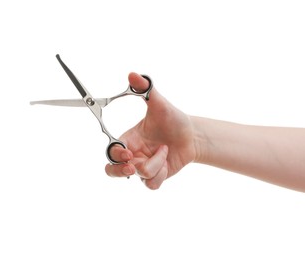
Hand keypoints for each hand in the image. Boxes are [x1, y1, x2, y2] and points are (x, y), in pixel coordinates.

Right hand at [105, 72, 195, 188]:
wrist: (192, 135)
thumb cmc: (173, 119)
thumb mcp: (159, 104)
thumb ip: (145, 89)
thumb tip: (132, 74)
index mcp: (129, 139)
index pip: (111, 151)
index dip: (115, 155)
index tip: (128, 152)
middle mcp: (133, 154)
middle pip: (112, 171)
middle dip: (120, 172)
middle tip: (132, 168)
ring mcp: (144, 167)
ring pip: (139, 176)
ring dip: (156, 164)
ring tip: (165, 150)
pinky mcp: (156, 176)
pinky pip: (151, 184)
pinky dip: (160, 175)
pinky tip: (167, 164)